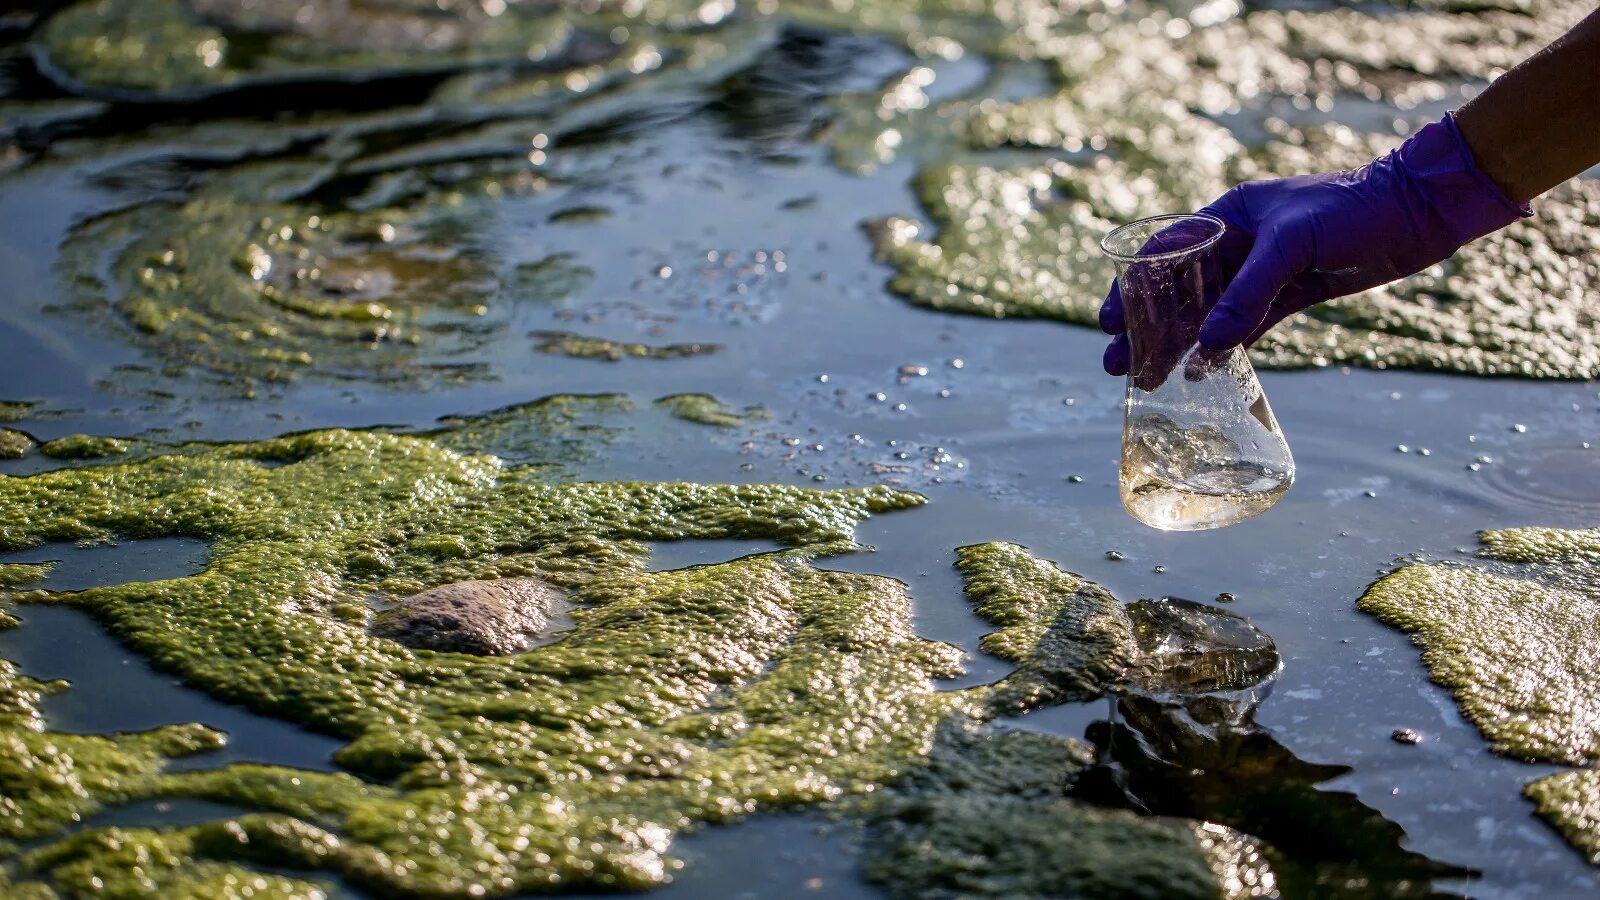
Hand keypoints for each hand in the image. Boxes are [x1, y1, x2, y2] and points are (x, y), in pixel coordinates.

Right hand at [1100, 114, 1528, 380]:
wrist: (1421, 210)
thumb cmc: (1357, 209)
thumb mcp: (1294, 244)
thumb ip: (1249, 292)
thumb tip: (1209, 344)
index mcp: (1228, 213)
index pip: (1164, 252)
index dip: (1132, 288)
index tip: (1108, 321)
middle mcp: (1239, 241)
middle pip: (1179, 289)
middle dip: (1147, 327)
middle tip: (1117, 364)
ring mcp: (1264, 270)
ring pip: (1208, 312)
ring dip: (1178, 344)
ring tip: (1147, 378)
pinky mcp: (1291, 294)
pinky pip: (1245, 326)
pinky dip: (1222, 349)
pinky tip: (1199, 373)